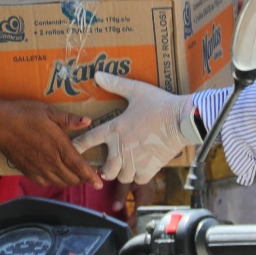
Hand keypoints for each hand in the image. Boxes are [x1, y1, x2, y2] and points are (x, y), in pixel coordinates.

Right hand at [0, 101, 101, 187]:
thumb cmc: (24, 115)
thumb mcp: (49, 111)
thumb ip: (70, 119)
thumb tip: (88, 121)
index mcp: (59, 146)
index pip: (80, 167)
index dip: (91, 177)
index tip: (100, 183)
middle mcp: (51, 162)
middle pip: (72, 179)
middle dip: (82, 178)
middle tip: (86, 171)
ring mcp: (39, 169)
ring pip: (60, 182)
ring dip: (69, 180)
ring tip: (73, 172)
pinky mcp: (28, 172)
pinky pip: (46, 183)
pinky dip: (54, 180)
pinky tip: (54, 172)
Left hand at [73, 72, 200, 183]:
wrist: (182, 120)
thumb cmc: (159, 104)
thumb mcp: (136, 90)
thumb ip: (116, 84)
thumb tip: (97, 74)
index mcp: (115, 129)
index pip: (88, 140)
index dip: (78, 146)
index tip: (73, 149)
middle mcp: (121, 148)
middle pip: (104, 169)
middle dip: (103, 169)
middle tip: (106, 166)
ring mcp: (135, 161)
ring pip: (121, 177)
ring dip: (121, 173)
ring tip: (124, 168)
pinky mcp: (150, 168)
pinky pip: (138, 180)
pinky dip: (138, 177)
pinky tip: (141, 170)